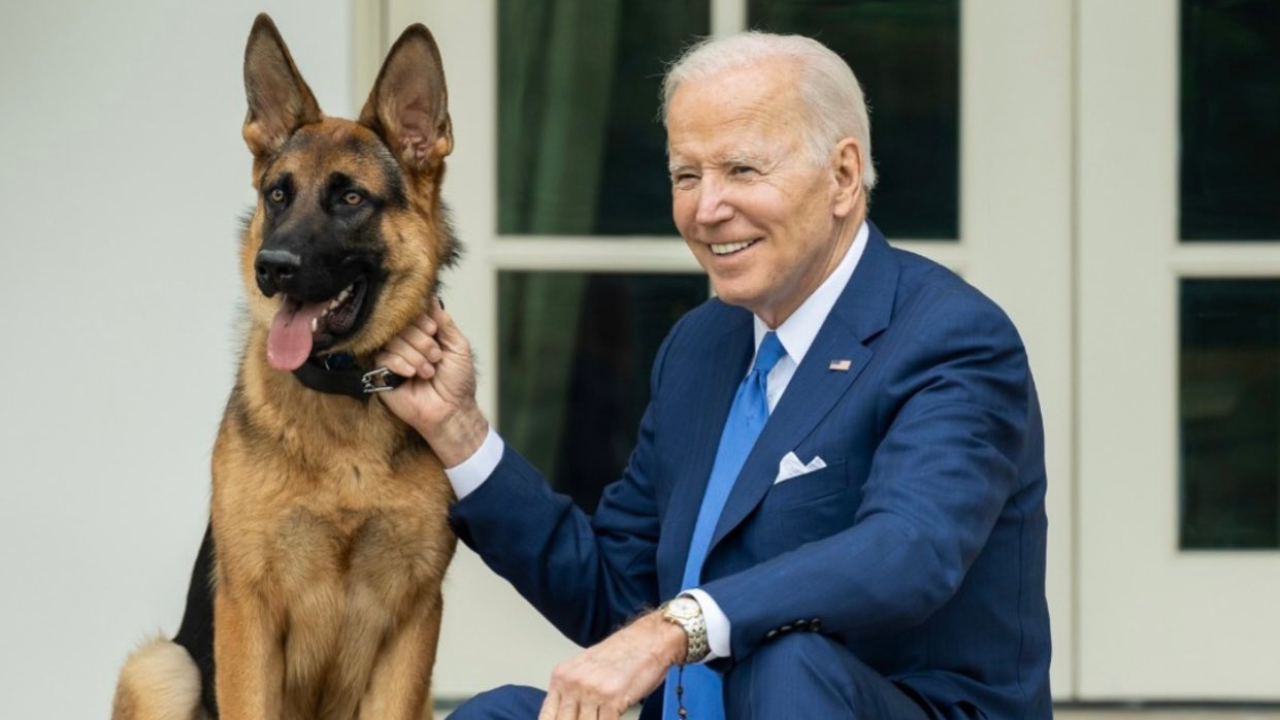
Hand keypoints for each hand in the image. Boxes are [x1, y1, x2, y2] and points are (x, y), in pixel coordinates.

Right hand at [375, 297, 488, 465]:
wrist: (451, 411)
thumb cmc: (458, 382)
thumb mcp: (459, 347)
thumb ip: (444, 322)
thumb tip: (431, 297)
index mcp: (423, 334)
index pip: (412, 313)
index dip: (421, 319)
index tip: (433, 331)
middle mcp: (406, 343)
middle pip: (401, 325)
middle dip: (422, 341)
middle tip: (436, 358)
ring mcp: (393, 358)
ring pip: (393, 341)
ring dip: (415, 356)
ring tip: (428, 372)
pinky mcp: (382, 374)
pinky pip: (383, 358)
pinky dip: (401, 364)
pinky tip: (412, 375)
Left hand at [538, 611, 686, 719]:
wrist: (649, 639)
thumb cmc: (622, 654)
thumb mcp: (586, 670)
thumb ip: (572, 693)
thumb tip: (568, 717)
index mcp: (561, 676)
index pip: (546, 717)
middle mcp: (572, 683)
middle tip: (590, 718)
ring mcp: (591, 691)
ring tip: (602, 716)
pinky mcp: (611, 699)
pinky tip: (616, 716)